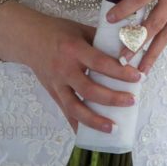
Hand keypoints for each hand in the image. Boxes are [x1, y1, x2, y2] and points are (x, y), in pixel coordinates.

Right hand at [23, 11, 144, 135]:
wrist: (29, 39)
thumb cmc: (58, 31)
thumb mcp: (80, 29)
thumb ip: (100, 40)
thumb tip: (125, 49)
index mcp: (74, 49)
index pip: (100, 63)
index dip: (119, 72)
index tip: (137, 77)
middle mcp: (65, 69)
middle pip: (89, 89)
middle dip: (112, 98)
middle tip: (131, 101)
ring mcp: (57, 84)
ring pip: (75, 107)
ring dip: (94, 120)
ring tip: (113, 128)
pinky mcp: (52, 93)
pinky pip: (65, 112)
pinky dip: (76, 125)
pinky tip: (88, 135)